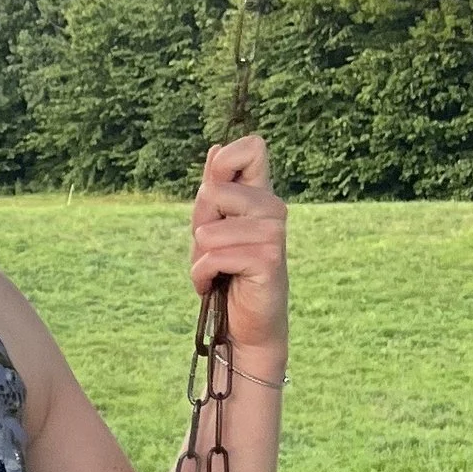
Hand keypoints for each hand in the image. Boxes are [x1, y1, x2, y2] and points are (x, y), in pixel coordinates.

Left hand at [189, 134, 288, 370]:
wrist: (246, 324)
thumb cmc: (227, 273)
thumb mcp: (213, 227)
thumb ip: (215, 189)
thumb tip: (216, 148)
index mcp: (260, 195)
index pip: (252, 147)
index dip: (223, 165)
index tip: (217, 199)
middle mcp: (273, 208)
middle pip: (212, 191)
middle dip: (198, 223)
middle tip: (213, 248)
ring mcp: (274, 233)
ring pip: (208, 231)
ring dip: (200, 257)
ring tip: (219, 270)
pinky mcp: (268, 260)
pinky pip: (213, 258)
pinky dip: (202, 276)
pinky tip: (218, 285)